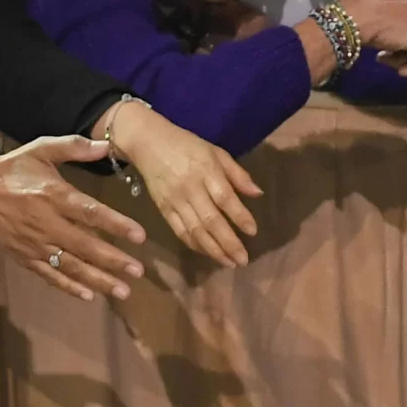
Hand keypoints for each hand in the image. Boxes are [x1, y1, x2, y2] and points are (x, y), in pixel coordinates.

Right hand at [0, 135, 149, 300]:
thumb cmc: (12, 169)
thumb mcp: (40, 149)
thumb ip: (74, 146)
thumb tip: (107, 144)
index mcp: (53, 195)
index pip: (90, 213)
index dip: (116, 225)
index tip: (140, 236)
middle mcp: (46, 223)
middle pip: (85, 246)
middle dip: (113, 260)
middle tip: (138, 272)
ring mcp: (35, 244)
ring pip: (70, 266)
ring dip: (97, 280)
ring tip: (122, 291)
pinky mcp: (24, 257)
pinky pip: (49, 275)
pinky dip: (68, 287)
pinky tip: (89, 296)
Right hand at [102, 99, 262, 268]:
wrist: (148, 143)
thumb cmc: (187, 146)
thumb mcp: (216, 152)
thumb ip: (237, 174)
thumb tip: (258, 194)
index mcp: (206, 171)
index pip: (225, 198)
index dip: (239, 217)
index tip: (253, 232)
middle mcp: (190, 189)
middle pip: (210, 220)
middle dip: (228, 243)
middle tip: (242, 260)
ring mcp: (175, 201)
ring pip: (195, 231)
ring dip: (213, 250)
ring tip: (229, 263)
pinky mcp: (163, 210)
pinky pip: (179, 231)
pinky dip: (194, 245)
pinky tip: (208, 254)